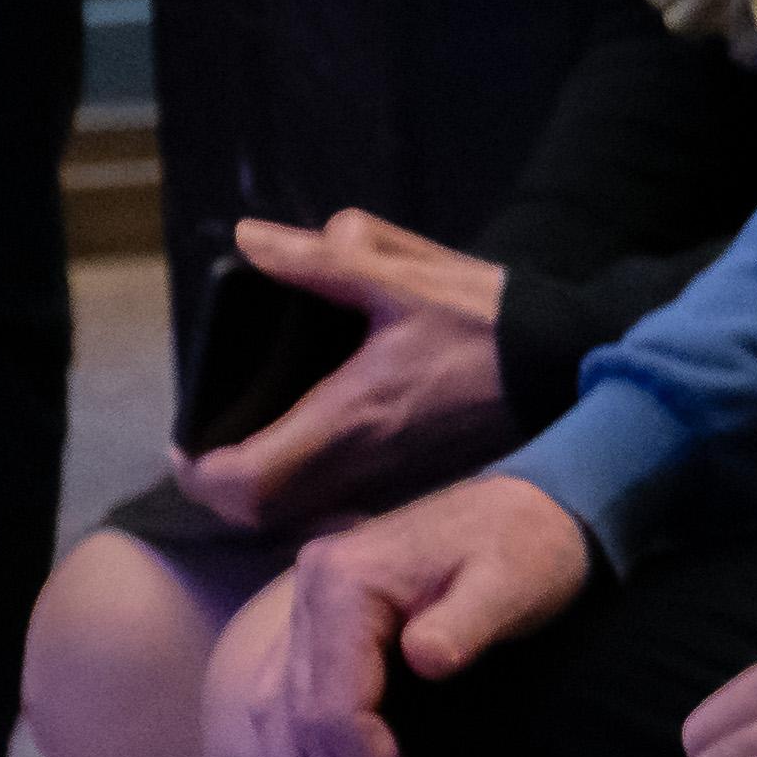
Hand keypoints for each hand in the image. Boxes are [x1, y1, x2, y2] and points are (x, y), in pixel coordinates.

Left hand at [172, 209, 517, 531]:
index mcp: (347, 419)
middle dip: (219, 486)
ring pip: (294, 516)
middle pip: (256, 515)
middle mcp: (361, 466)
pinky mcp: (413, 484)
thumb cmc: (491, 323)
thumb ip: (324, 259)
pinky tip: (313, 443)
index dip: (196, 468)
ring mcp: (389, 483)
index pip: (240, 482)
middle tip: (209, 442)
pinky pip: (334, 506)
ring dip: (260, 491)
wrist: (571, 362)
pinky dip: (305, 490)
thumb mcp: (408, 277)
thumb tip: (249, 240)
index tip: (185, 438)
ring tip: (250, 442)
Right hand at [246, 475, 594, 756]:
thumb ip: (470, 619)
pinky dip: (283, 747)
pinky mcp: (323, 624)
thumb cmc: (530, 542)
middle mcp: (308, 595)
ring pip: (278, 714)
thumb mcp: (516, 576)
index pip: (334, 706)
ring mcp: (308, 610)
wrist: (532, 502)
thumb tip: (425, 662)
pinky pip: (280, 695)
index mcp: (343, 583)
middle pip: (301, 719)